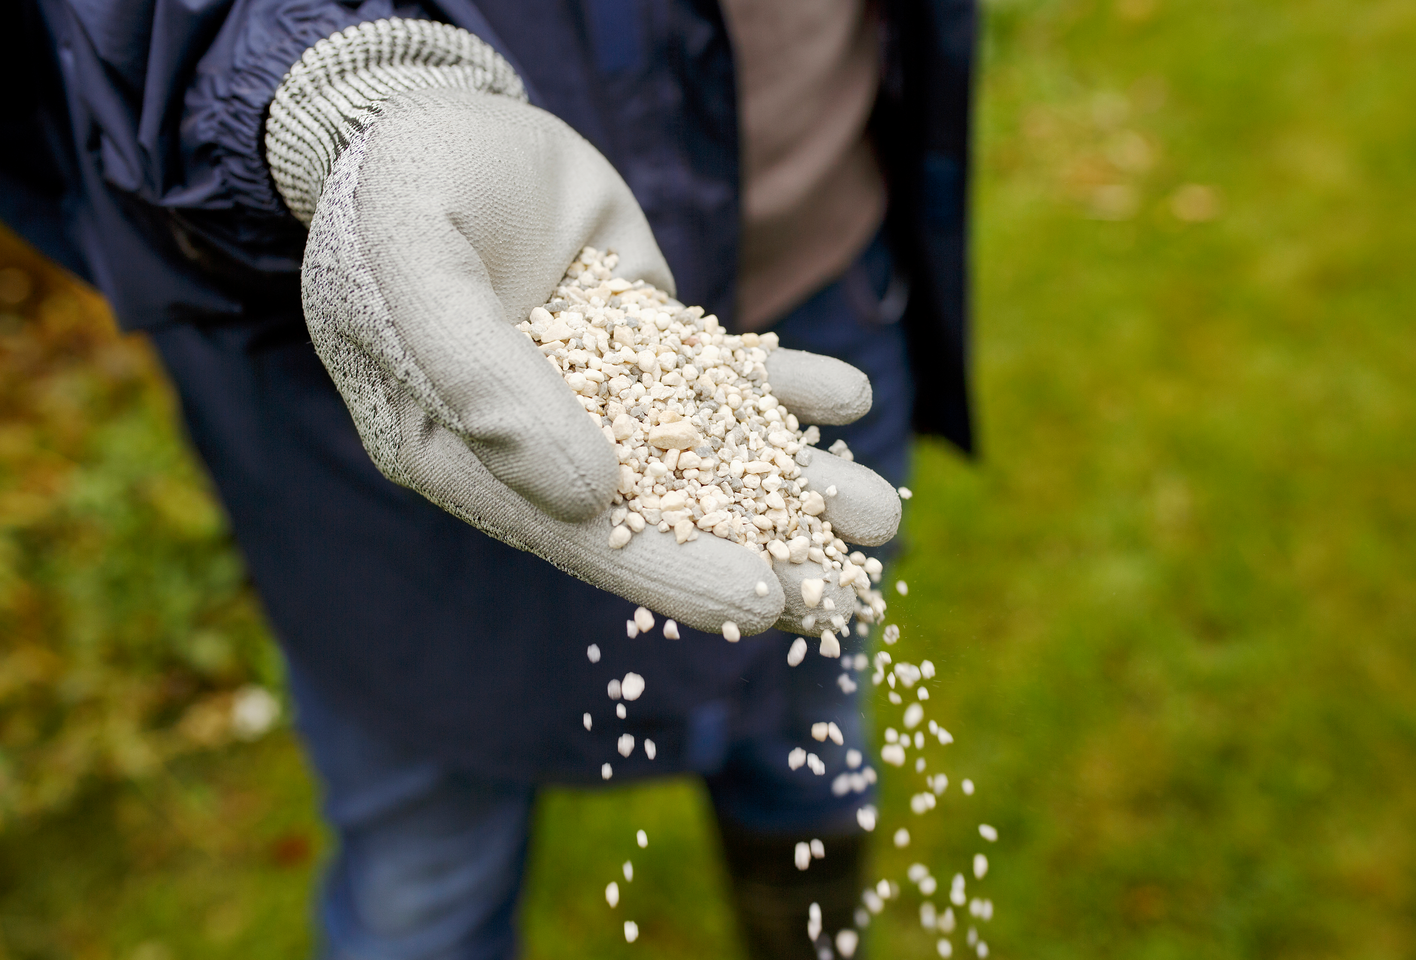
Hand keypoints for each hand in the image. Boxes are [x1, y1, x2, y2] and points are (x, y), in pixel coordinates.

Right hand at [299, 89, 898, 634]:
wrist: (433, 112)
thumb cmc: (396, 189)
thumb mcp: (416, 269)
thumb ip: (485, 383)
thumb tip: (591, 498)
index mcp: (463, 456)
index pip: (575, 536)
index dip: (671, 570)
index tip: (763, 601)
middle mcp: (537, 438)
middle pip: (657, 511)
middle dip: (757, 548)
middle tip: (849, 596)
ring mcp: (601, 389)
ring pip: (705, 447)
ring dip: (794, 482)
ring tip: (883, 515)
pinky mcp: (647, 337)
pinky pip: (721, 370)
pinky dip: (783, 384)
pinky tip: (847, 397)